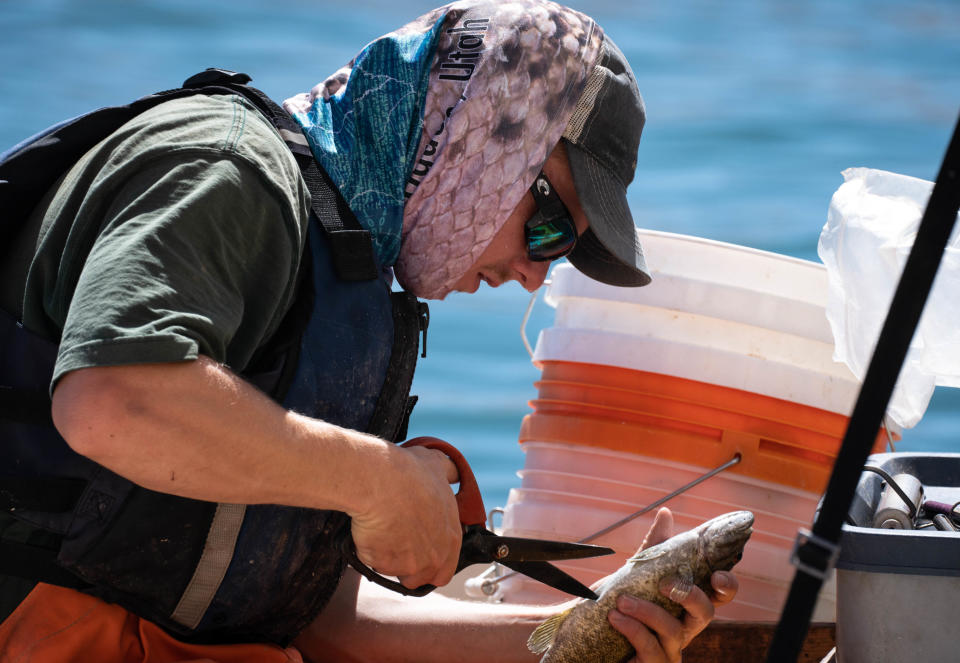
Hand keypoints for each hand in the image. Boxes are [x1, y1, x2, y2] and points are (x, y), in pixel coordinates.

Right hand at [349, 441, 461, 588]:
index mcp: (450, 538)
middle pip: (422, 577)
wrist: (379, 481)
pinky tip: (369, 529)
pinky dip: (369, 551)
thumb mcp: (438, 465)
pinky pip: (374, 563)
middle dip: (410, 568)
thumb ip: (449, 473)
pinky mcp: (384, 565)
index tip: (419, 549)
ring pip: (396, 572)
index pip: (446, 569)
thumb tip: (452, 472)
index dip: (432, 561)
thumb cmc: (408, 472)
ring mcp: (409, 564)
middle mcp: (434, 556)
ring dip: (389, 559)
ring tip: (382, 532)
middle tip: (398, 545)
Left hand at [606, 508, 739, 662]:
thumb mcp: (637, 575)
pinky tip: (615, 617)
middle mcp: (685, 629)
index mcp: (687, 606)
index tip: (718, 575)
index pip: (719, 597)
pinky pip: (650, 649)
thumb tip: (667, 512)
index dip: (727, 587)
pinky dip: (633, 630)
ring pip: (673, 631)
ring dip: (647, 612)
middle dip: (690, 597)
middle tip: (665, 584)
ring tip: (621, 601)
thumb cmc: (624, 606)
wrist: (594, 638)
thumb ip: (655, 548)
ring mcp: (671, 650)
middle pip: (705, 614)